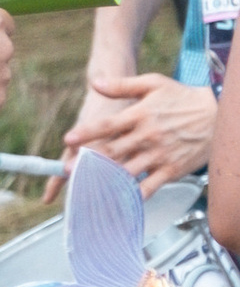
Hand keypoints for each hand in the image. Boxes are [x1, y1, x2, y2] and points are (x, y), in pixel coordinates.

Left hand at [67, 70, 214, 193]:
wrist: (219, 114)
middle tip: (67, 171)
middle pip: (113, 152)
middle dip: (88, 162)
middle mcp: (147, 136)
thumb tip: (96, 83)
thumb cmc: (183, 98)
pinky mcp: (171, 170)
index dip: (88, 132)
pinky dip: (132, 197)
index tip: (69, 139)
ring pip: (127, 172)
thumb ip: (123, 85)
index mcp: (140, 114)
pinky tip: (116, 203)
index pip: (109, 124)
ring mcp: (159, 155)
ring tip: (84, 190)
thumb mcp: (154, 84)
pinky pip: (148, 188)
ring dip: (105, 182)